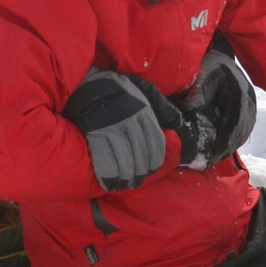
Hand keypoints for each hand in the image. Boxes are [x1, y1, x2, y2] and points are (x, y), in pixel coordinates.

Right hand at [63, 68, 180, 190]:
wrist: (87, 82)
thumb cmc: (118, 89)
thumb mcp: (145, 92)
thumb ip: (163, 108)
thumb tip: (178, 122)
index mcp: (145, 112)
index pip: (156, 142)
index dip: (155, 160)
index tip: (152, 169)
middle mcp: (131, 121)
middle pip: (141, 153)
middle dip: (141, 171)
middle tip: (137, 181)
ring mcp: (113, 127)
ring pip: (125, 159)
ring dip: (127, 176)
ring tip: (125, 184)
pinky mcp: (95, 133)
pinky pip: (105, 159)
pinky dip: (109, 175)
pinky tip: (111, 183)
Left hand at [172, 45, 256, 167]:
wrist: (220, 57)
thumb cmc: (210, 64)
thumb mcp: (202, 71)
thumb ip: (197, 88)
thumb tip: (191, 107)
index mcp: (241, 92)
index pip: (238, 120)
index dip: (229, 137)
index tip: (217, 150)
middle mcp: (249, 101)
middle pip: (243, 129)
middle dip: (229, 146)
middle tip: (213, 159)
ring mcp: (249, 106)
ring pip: (244, 131)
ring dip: (232, 145)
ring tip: (216, 157)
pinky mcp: (245, 110)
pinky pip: (243, 128)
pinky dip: (234, 140)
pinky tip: (222, 148)